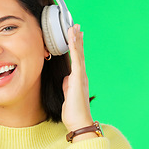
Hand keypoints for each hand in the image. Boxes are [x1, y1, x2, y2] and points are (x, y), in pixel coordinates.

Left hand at [61, 24, 96, 139]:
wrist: (79, 122)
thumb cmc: (73, 112)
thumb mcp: (68, 95)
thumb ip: (68, 84)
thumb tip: (66, 78)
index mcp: (78, 79)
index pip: (77, 59)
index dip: (76, 46)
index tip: (75, 35)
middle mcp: (81, 75)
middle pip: (80, 53)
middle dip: (77, 39)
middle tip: (76, 26)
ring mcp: (80, 76)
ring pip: (78, 54)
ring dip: (76, 40)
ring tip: (74, 28)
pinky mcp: (78, 78)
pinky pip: (76, 60)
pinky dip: (74, 48)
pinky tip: (72, 39)